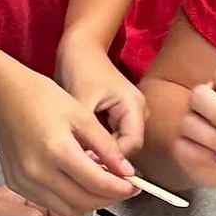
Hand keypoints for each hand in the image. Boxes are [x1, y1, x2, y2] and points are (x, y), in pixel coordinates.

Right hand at [0, 63, 137, 215]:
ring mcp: (24, 181)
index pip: (98, 183)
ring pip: (67, 209)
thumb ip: (106, 146)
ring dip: (88, 202)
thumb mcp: (81, 115)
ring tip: (100, 184)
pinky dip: (67, 199)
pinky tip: (76, 183)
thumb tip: (126, 171)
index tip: (134, 185)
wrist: (3, 94)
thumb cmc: (40, 97)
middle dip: (108, 198)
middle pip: (84, 202)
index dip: (121, 188)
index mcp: (56, 150)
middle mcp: (38, 172)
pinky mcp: (16, 184)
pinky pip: (49, 203)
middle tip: (122, 186)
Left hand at [57, 37, 146, 157]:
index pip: (131, 145)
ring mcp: (129, 116)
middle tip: (80, 167)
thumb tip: (86, 162)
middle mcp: (137, 113)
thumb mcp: (82, 99)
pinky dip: (98, 146)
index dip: (111, 160)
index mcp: (134, 106)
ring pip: (119, 146)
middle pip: (127, 149)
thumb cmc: (81, 68)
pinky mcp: (118, 118)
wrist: (80, 48)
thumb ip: (88, 131)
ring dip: (102, 154)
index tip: (86, 166)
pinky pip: (112, 140)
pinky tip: (81, 151)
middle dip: (106, 159)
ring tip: (79, 160)